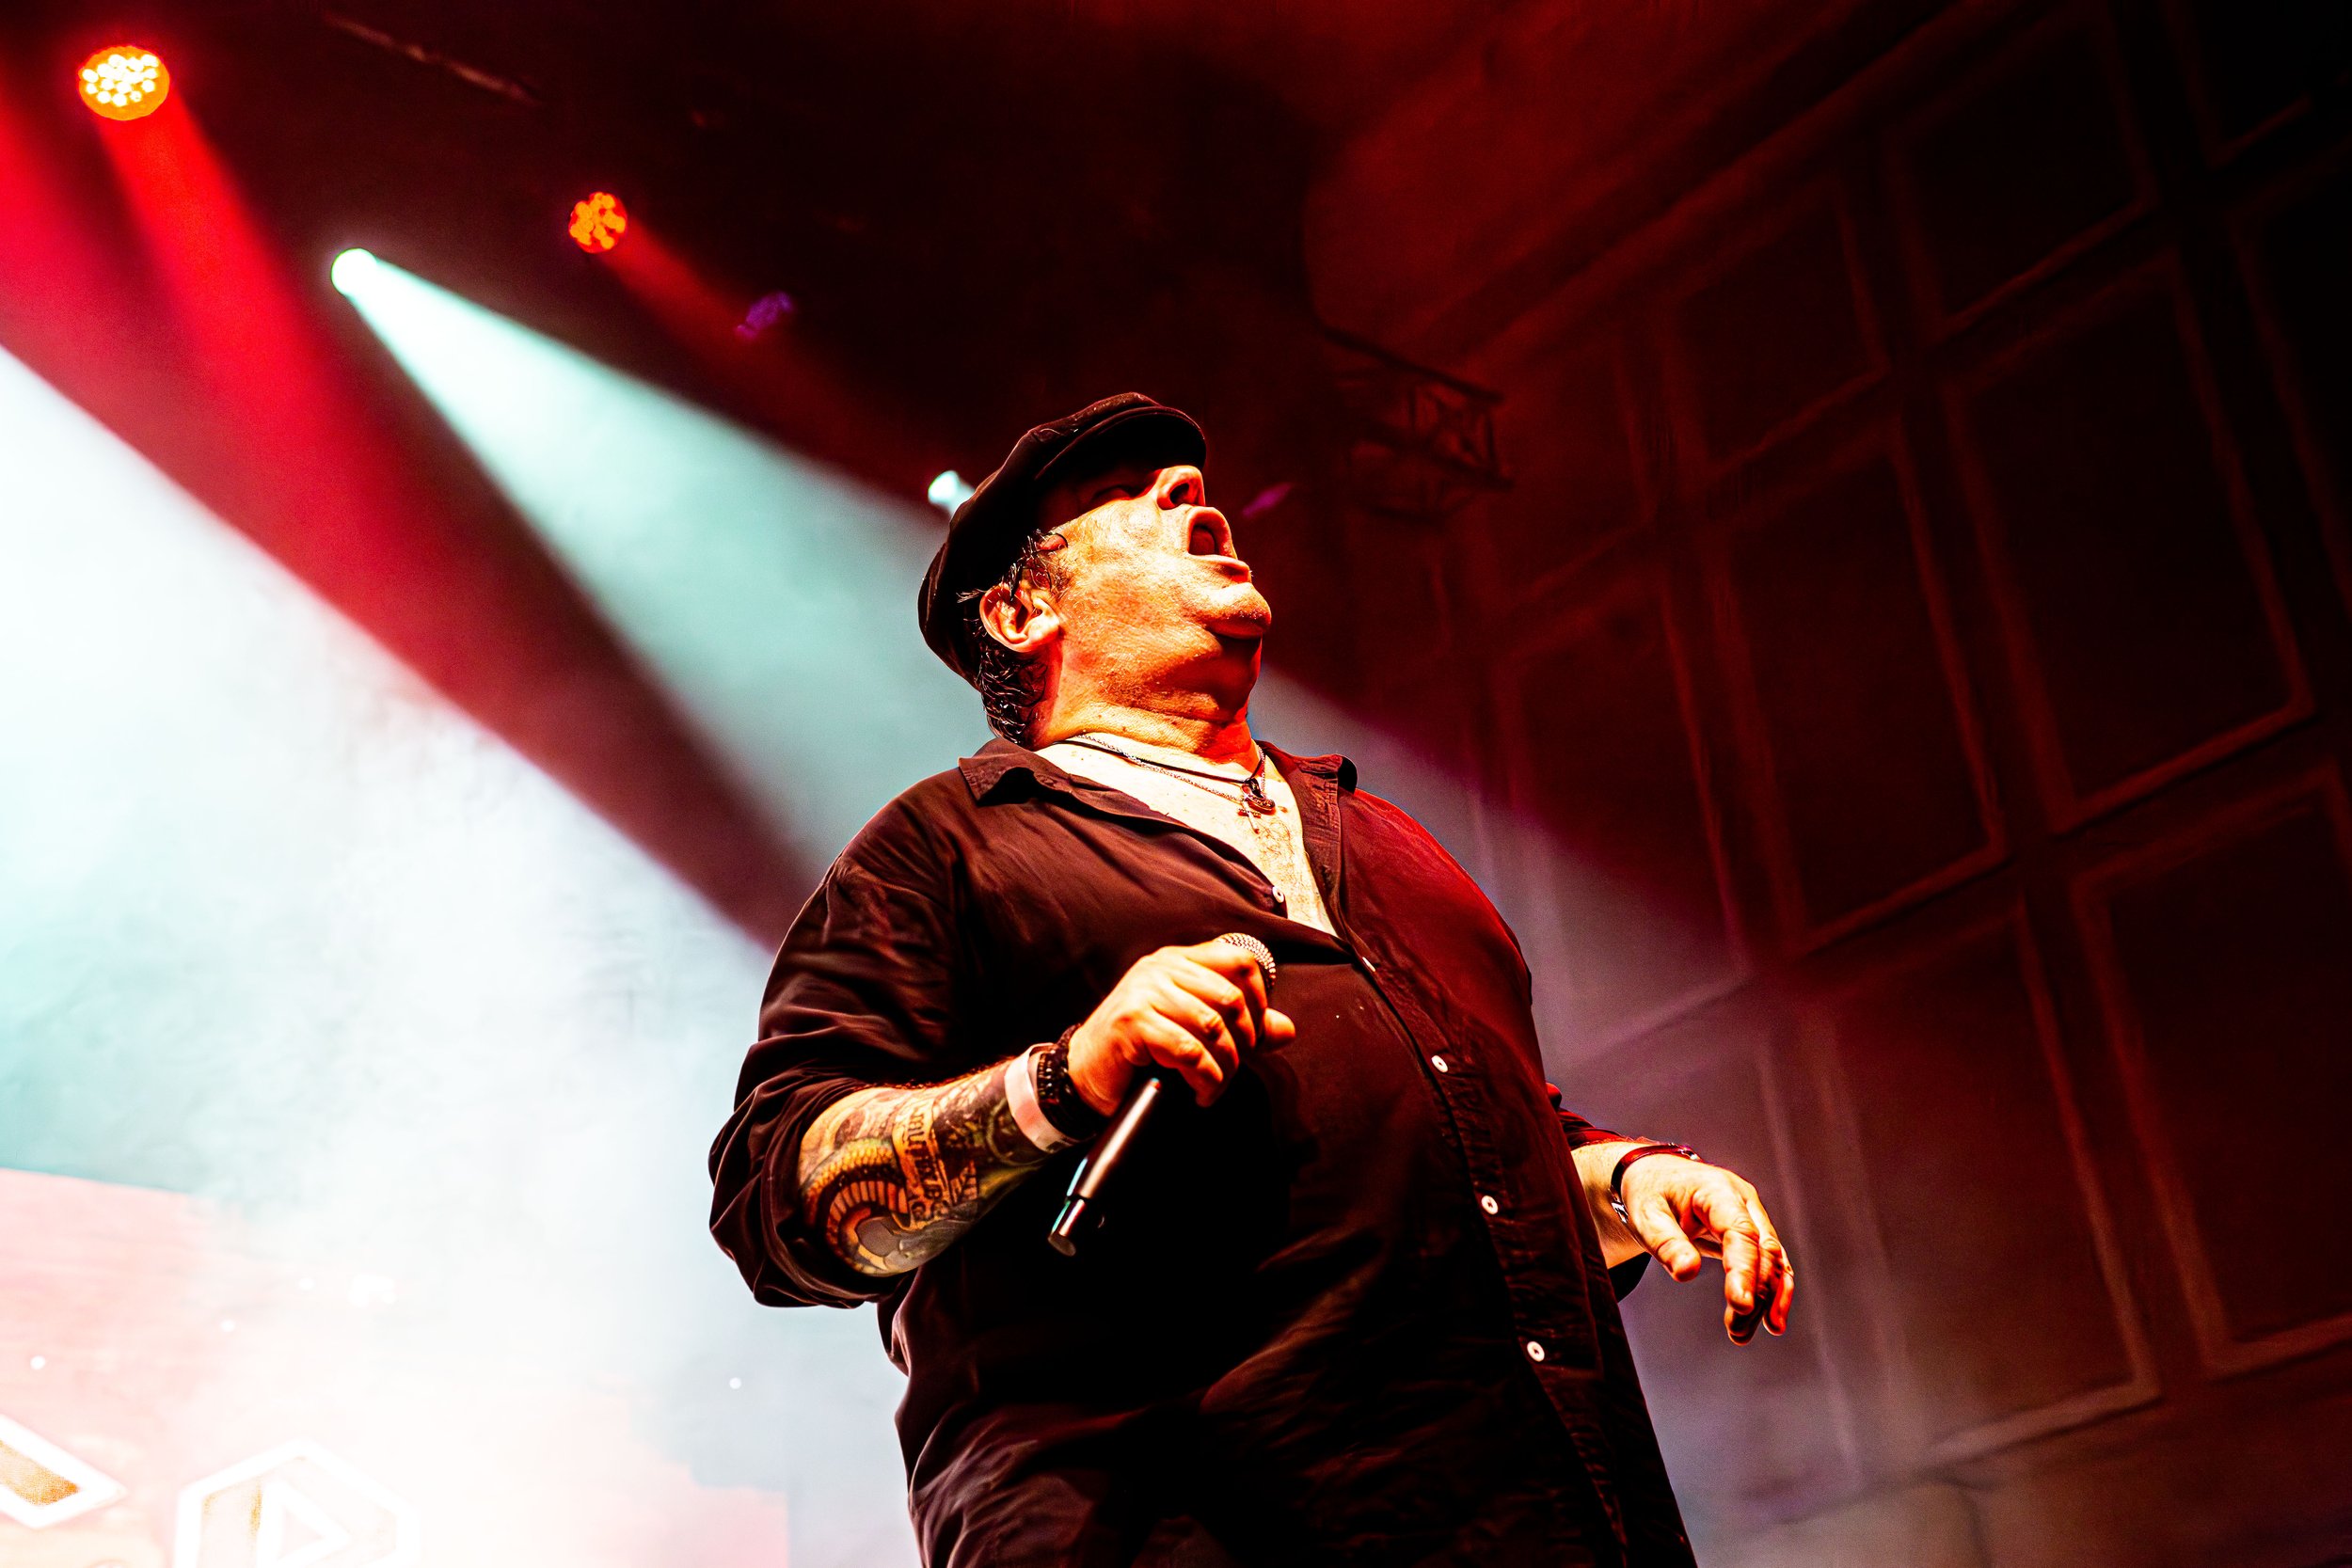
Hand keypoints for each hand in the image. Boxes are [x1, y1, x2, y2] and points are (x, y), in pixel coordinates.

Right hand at [1066, 941, 1297, 1112]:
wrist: (1084, 1070)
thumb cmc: (1141, 1047)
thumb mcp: (1193, 1029)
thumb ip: (1241, 1026)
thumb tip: (1288, 1030)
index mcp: (1180, 959)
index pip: (1241, 960)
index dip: (1261, 998)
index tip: (1255, 1035)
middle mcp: (1162, 967)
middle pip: (1232, 998)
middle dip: (1244, 1043)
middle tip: (1235, 1068)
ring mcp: (1145, 992)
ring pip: (1212, 1027)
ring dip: (1225, 1067)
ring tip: (1215, 1086)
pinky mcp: (1132, 1022)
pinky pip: (1188, 1050)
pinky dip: (1205, 1078)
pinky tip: (1200, 1092)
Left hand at [1617, 1154, 1794, 1344]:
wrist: (1653, 1176)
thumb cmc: (1648, 1193)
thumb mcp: (1645, 1215)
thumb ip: (1666, 1243)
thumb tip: (1687, 1273)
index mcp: (1717, 1189)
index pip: (1741, 1232)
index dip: (1744, 1270)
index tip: (1741, 1304)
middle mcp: (1743, 1201)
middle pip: (1764, 1250)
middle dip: (1755, 1293)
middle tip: (1736, 1330)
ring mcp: (1751, 1215)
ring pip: (1773, 1260)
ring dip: (1766, 1299)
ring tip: (1742, 1334)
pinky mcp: (1751, 1232)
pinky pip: (1770, 1263)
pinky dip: (1771, 1292)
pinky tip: (1769, 1321)